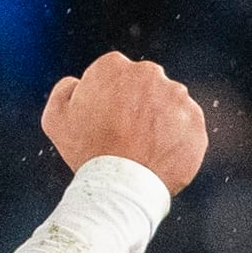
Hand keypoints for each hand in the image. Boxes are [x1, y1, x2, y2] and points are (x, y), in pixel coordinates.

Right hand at [44, 52, 210, 193]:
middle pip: (144, 86)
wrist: (121, 186)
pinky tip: (160, 156)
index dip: (109, 98)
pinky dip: (177, 139)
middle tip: (125, 135)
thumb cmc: (86, 152)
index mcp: (113, 66)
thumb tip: (78, 82)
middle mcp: (149, 73)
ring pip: (168, 105)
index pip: (115, 75)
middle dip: (137, 104)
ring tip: (143, 149)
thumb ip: (65, 90)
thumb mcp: (56, 119)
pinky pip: (187, 126)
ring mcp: (176, 96)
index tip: (106, 119)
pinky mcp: (195, 120)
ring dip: (159, 121)